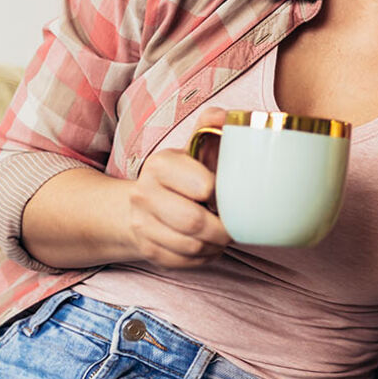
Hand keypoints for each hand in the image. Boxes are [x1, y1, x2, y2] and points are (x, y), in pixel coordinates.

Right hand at [126, 107, 230, 267]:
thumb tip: (227, 116)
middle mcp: (144, 193)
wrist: (145, 200)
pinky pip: (185, 262)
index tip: (231, 194)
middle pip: (195, 222)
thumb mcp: (196, 145)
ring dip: (216, 245)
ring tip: (224, 234)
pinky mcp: (147, 249)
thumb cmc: (185, 172)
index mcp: (160, 164)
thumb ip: (212, 126)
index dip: (223, 195)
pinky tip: (209, 245)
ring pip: (191, 246)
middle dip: (223, 228)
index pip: (204, 187)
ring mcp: (142, 224)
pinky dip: (204, 257)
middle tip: (235, 224)